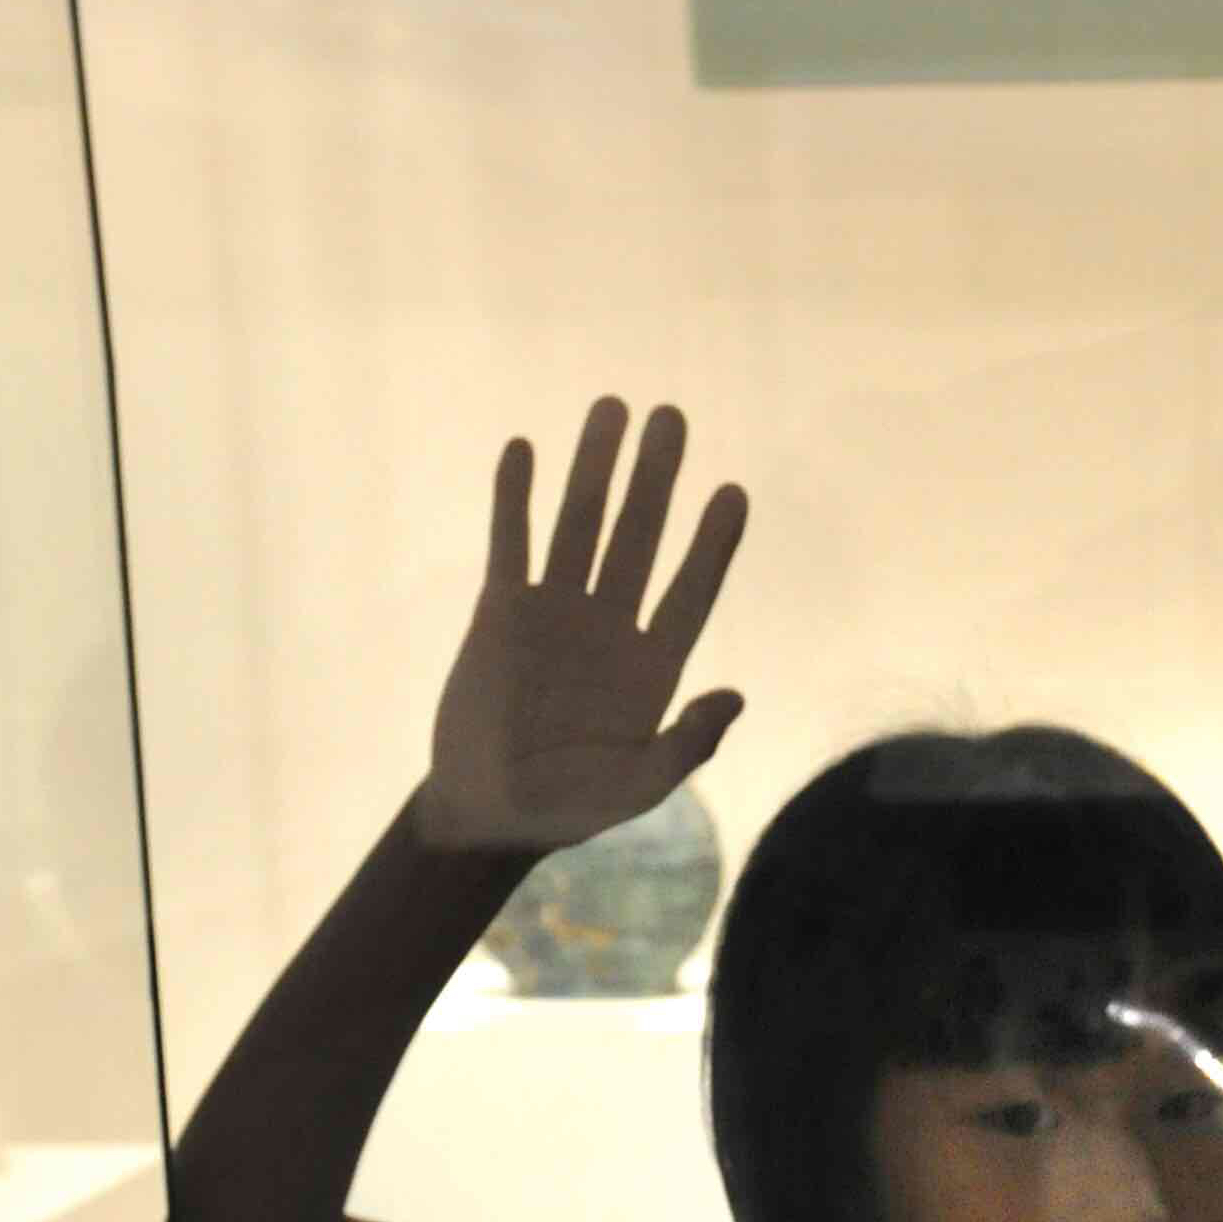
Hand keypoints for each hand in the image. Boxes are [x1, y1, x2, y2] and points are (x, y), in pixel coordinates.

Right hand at [413, 398, 748, 860]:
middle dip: (655, 479)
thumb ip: (685, 747)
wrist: (488, 813)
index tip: (732, 493)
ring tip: (611, 408)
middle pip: (639, 538)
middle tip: (672, 417)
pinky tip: (524, 449)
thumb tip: (734, 697)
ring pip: (579, 526)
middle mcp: (609, 627)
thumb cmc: (568, 808)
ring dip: (593, 468)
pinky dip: (514, 499)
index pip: (691, 591)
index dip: (712, 545)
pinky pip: (511, 544)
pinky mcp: (501, 612)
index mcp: (652, 666)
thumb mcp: (636, 789)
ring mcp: (556, 613)